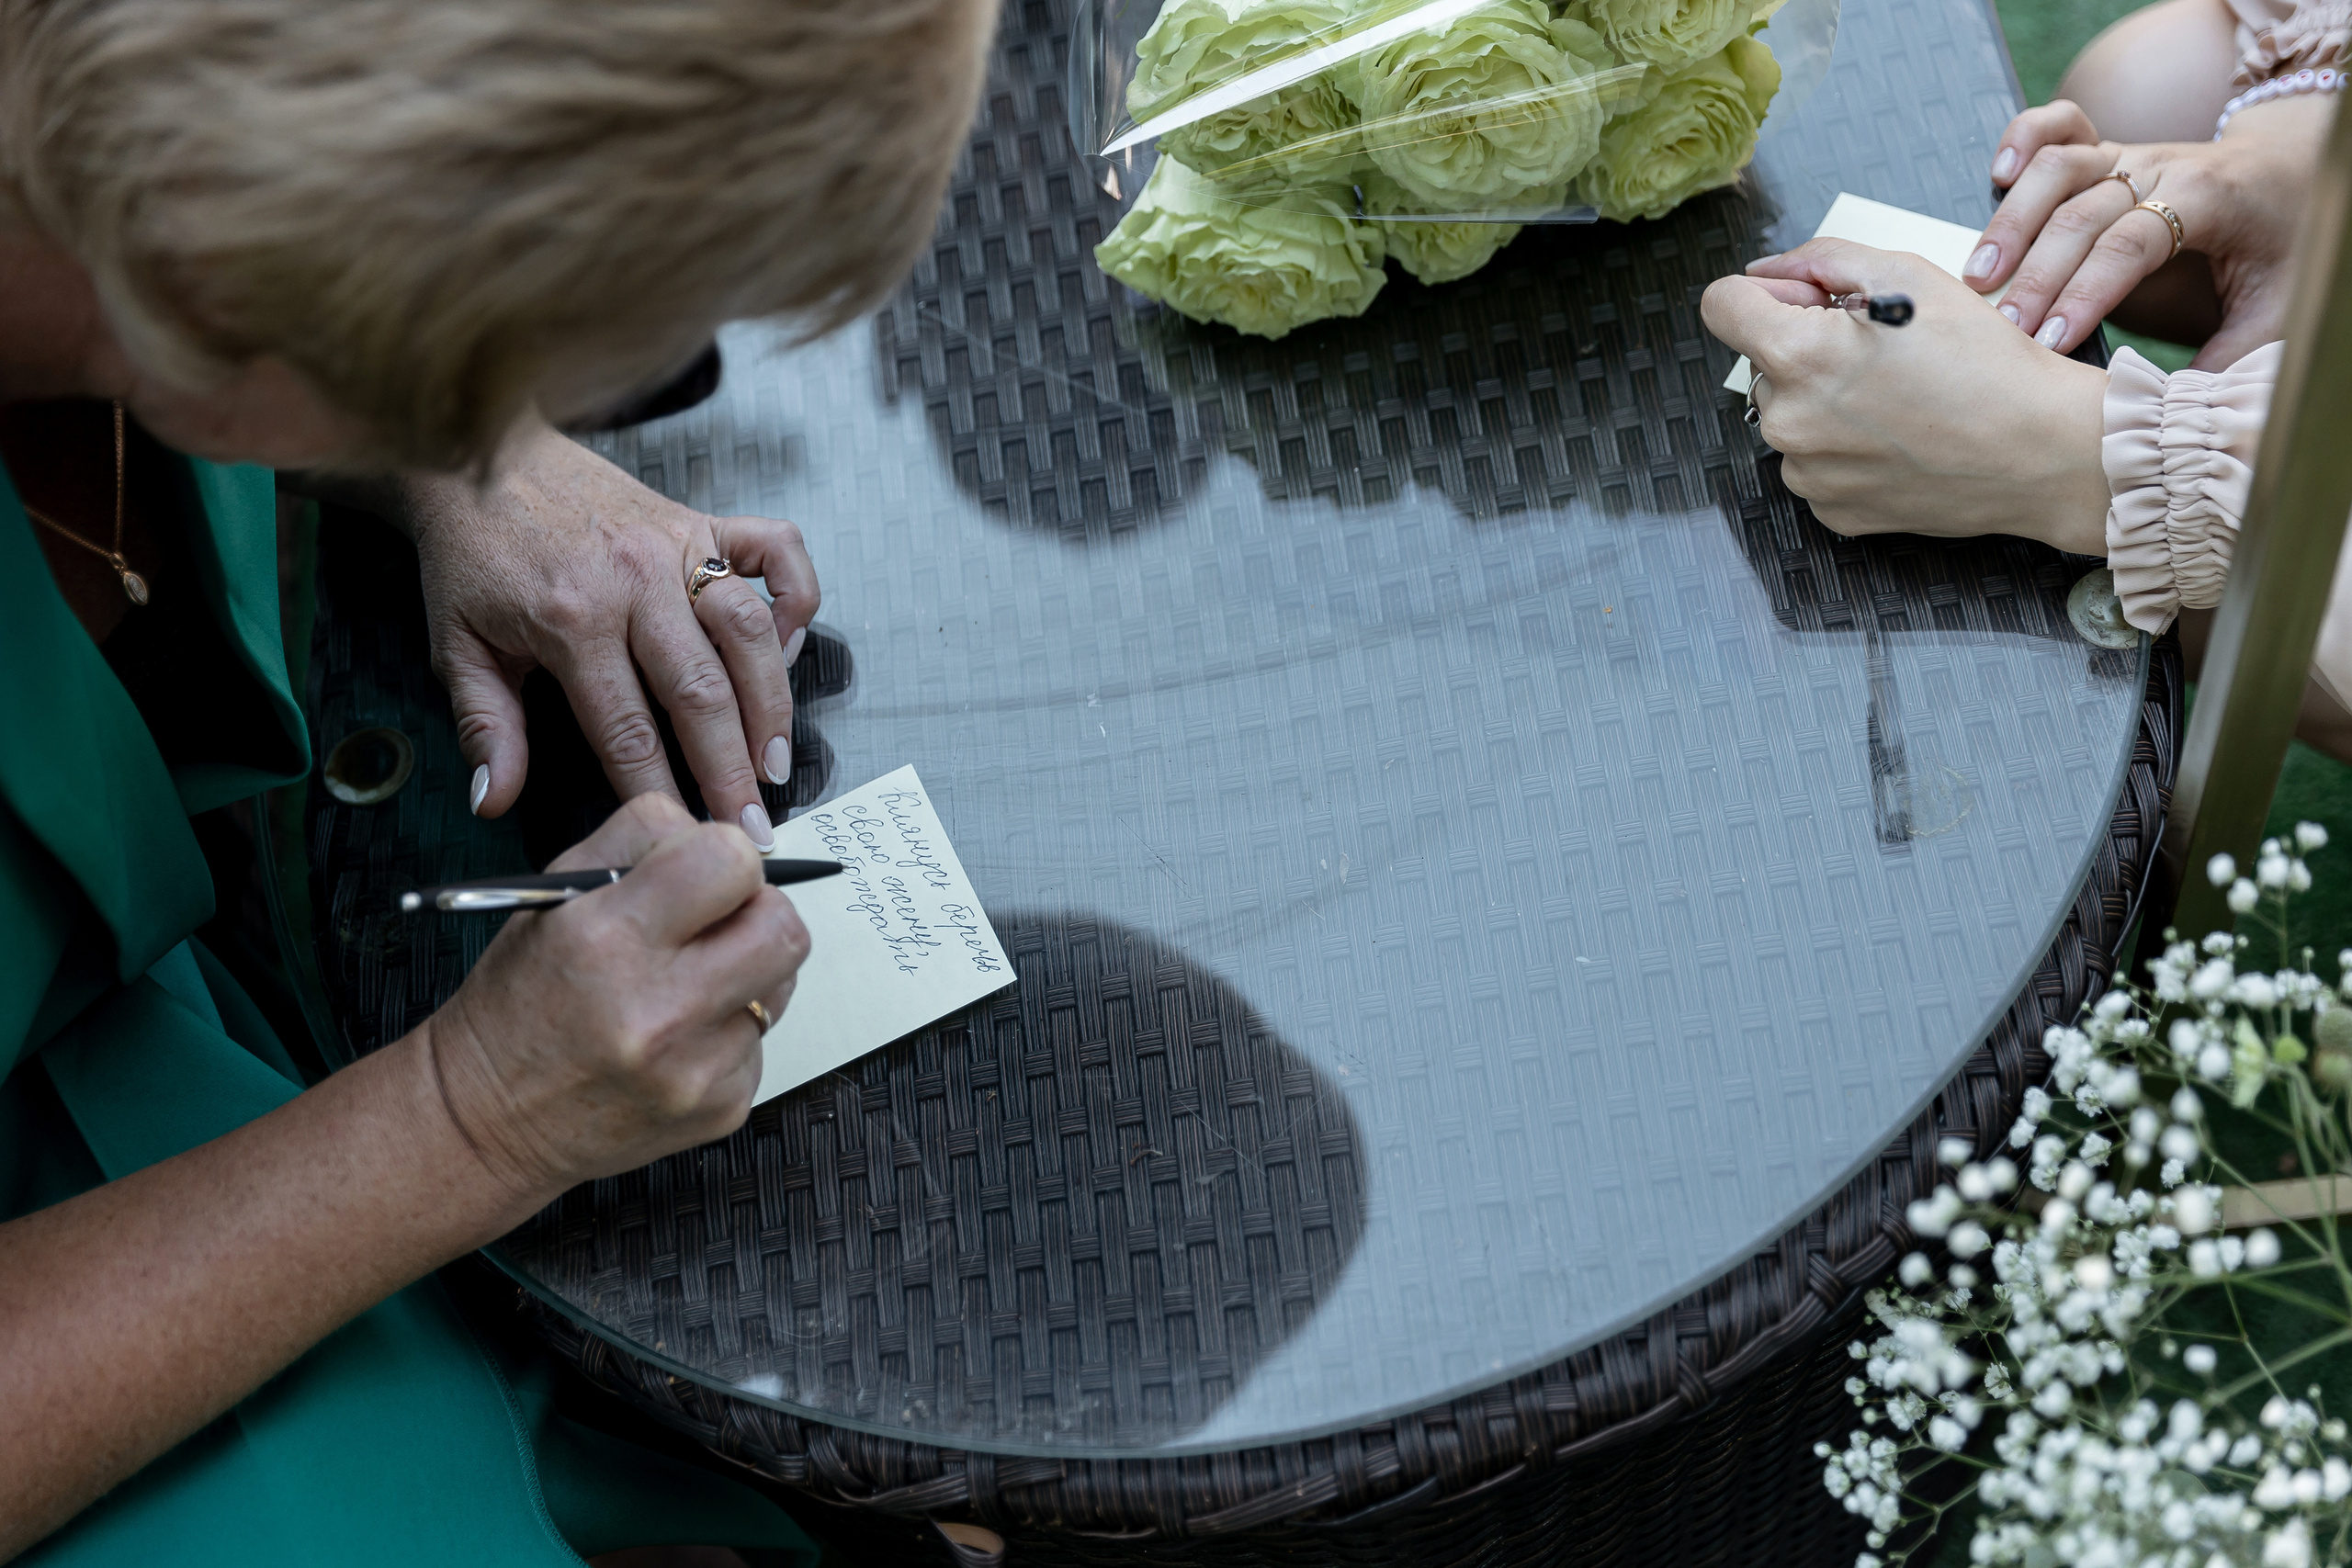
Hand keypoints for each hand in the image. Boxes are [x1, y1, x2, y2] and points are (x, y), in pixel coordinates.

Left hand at [403, 414, 821, 846]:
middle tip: (752, 825)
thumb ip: (485, 726)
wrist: (478, 457)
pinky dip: (799, 595)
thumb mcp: (459, 645)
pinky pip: (778, 550)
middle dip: (732, 768)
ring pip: (751, 632)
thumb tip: (496, 800)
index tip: (682, 835)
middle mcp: (636, 580)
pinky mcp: (701, 519)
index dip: (659, 790)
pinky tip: (792, 646)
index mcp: (572, 619)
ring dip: (774, 702)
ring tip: (777, 760)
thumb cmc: (473, 554)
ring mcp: (678, 544)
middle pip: (702, 691)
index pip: (628, 729)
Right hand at [421, 794, 808, 1197]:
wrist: (490, 1124)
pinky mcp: (722, 1109)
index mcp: (606, 938)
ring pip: (782, 984)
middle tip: (718, 924)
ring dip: (747, 973)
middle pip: (783, 927)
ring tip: (686, 986)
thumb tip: (726, 838)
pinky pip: (760, 1044)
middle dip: (759, 912)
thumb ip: (641, 844)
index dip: (724, 857)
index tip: (703, 874)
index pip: (729, 859)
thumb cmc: (520, 1003)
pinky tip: (676, 1043)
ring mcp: (696, 1070)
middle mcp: (658, 1009)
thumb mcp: (553, 897)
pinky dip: (727, 1033)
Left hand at [1704, 240, 2112, 551]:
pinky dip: (1845, 447)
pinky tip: (1899, 437)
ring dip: (1825, 399)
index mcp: (1797, 356)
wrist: (2043, 452)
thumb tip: (1768, 270)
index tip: (1808, 301)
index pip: (1721, 305)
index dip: (1763, 292)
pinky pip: (1816, 464)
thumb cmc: (1986, 362)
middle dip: (1806, 347)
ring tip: (1898, 397)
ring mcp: (1806, 474)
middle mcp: (1787, 422)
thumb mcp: (1909, 275)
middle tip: (1881, 351)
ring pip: (1790, 415)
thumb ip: (1824, 260)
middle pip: (1761, 363)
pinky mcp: (1831, 510)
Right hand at [1968, 95, 2325, 368]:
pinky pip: (2060, 127)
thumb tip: (2168, 412)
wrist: (2293, 178)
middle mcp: (2164, 167)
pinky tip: (1997, 174)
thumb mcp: (2276, 310)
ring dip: (2011, 222)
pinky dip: (2024, 139)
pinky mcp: (2108, 151)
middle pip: (2082, 213)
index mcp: (2210, 199)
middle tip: (2003, 332)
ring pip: (2059, 170)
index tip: (2053, 343)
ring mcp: (2131, 155)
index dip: (2088, 292)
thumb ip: (2227, 360)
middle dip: (2037, 277)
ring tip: (1980, 279)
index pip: (2134, 243)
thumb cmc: (2282, 247)